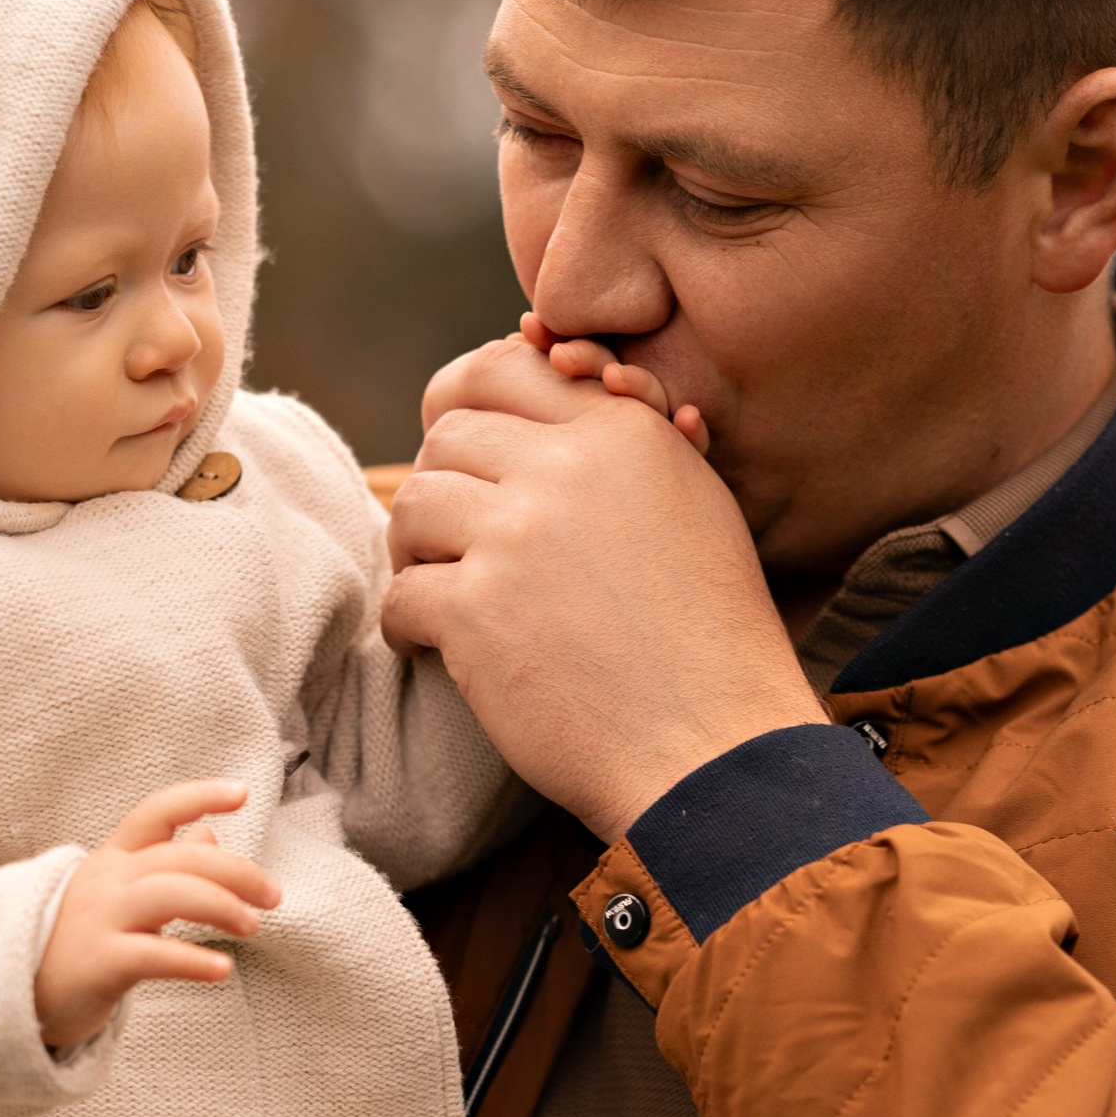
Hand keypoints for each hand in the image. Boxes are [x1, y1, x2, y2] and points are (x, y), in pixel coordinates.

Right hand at [32, 779, 279, 1051]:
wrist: (16, 992)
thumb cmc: (80, 941)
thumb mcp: (120, 893)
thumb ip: (164, 864)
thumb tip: (211, 834)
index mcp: (113, 859)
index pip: (156, 811)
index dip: (199, 796)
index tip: (243, 793)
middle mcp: (106, 881)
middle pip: (179, 857)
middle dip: (236, 871)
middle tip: (273, 896)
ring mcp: (100, 919)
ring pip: (170, 895)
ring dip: (221, 906)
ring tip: (253, 926)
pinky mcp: (99, 963)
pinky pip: (153, 955)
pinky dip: (193, 961)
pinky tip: (222, 970)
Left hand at [385, 330, 824, 837]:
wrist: (714, 746)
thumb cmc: (714, 639)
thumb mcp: (695, 506)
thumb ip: (629, 444)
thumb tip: (567, 379)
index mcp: (620, 433)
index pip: (502, 370)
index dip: (464, 406)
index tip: (462, 454)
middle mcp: (566, 471)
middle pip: (447, 438)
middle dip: (440, 487)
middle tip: (450, 539)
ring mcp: (516, 539)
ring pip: (412, 505)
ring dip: (413, 550)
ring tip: (440, 590)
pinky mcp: (478, 612)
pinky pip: (401, 593)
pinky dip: (405, 626)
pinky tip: (432, 648)